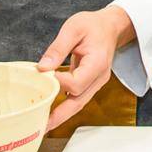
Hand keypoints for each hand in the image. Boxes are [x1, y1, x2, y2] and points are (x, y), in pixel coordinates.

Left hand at [36, 6, 134, 128]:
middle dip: (60, 115)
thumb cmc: (93, 25)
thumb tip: (42, 68)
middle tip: (42, 126)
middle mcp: (99, 77)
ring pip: (78, 103)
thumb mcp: (73, 28)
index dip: (59, 83)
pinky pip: (77, 98)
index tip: (43, 76)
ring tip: (43, 124)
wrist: (110, 27)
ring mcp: (96, 83)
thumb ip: (57, 48)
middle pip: (79, 102)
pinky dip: (65, 106)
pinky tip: (51, 110)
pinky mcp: (90, 84)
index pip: (77, 83)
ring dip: (61, 115)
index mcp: (97, 63)